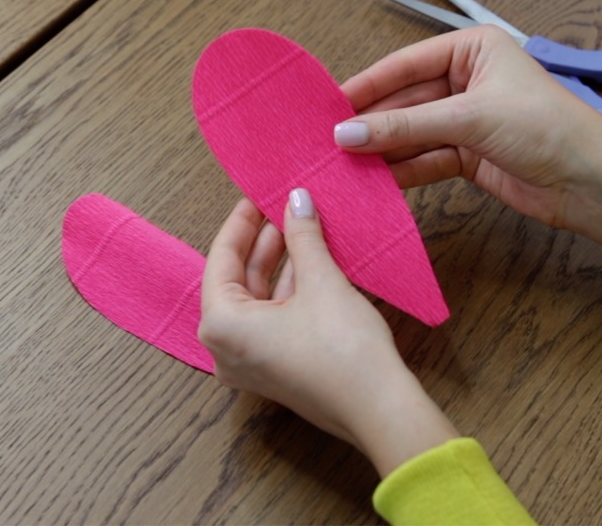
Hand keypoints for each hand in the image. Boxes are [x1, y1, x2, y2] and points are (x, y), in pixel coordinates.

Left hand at [199, 191, 458, 476]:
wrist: (380, 409)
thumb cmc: (344, 349)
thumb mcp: (321, 281)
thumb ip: (302, 237)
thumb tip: (297, 199)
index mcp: (221, 325)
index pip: (222, 259)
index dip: (242, 222)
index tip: (256, 192)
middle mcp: (224, 348)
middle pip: (237, 280)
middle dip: (263, 241)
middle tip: (281, 204)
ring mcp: (248, 363)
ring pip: (257, 299)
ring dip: (279, 263)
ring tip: (299, 225)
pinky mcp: (274, 370)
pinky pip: (271, 319)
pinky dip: (288, 290)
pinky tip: (309, 260)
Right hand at [335, 25, 601, 258]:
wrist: (592, 181)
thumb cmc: (546, 128)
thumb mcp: (469, 118)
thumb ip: (404, 128)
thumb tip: (346, 133)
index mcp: (472, 49)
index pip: (406, 65)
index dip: (367, 86)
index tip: (329, 105)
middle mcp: (467, 79)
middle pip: (404, 101)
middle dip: (370, 123)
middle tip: (328, 141)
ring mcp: (466, 119)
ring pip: (411, 132)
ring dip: (381, 149)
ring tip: (342, 164)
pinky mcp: (468, 154)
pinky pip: (423, 158)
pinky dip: (401, 170)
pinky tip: (373, 180)